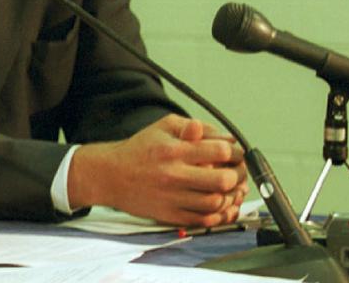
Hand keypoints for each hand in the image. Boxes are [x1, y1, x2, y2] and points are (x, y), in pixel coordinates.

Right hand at [68, 114, 247, 226]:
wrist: (110, 175)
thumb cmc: (139, 150)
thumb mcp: (162, 127)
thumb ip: (193, 127)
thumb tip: (221, 135)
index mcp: (174, 150)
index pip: (221, 151)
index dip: (236, 152)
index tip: (235, 153)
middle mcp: (174, 175)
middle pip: (224, 180)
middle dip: (238, 175)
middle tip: (237, 172)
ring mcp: (173, 198)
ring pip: (217, 202)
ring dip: (230, 196)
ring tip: (229, 188)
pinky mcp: (171, 215)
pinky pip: (204, 220)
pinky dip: (218, 213)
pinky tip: (218, 203)